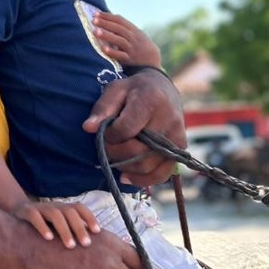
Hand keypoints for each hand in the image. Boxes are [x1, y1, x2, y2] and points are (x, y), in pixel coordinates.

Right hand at [9, 199, 98, 247]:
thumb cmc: (43, 225)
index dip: (90, 217)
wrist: (16, 212)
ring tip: (70, 245)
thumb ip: (72, 231)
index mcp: (63, 208)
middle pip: (70, 212)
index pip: (80, 208)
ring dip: (64, 229)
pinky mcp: (26, 212)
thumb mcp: (58, 225)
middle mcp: (53, 206)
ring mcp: (39, 208)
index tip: (97, 232)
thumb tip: (95, 246)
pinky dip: (42, 226)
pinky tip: (48, 238)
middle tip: (86, 244)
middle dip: (79, 227)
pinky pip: (35, 216)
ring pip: (55, 214)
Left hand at [83, 68, 184, 186]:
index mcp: (151, 101)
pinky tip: (126, 176)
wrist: (162, 89)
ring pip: (148, 166)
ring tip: (115, 158)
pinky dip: (142, 180)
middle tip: (106, 148)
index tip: (105, 131)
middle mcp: (169, 121)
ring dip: (126, 167)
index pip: (126, 129)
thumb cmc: (135, 89)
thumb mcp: (116, 89)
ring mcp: (177, 137)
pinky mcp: (180, 150)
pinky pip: (162, 174)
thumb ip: (102, 108)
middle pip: (138, 151)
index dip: (110, 135)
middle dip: (115, 154)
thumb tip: (88, 128)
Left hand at [92, 11, 161, 66]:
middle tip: (94, 20)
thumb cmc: (140, 45)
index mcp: (133, 30)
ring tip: (95, 31)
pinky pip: (121, 56)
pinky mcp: (130, 60)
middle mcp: (132, 38)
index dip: (108, 16)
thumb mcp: (135, 34)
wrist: (152, 61)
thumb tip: (106, 18)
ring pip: (119, 40)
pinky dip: (113, 52)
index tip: (96, 13)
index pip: (120, 20)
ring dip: (107, 36)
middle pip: (118, 29)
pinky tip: (104, 49)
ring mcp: (131, 48)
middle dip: (106, 23)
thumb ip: (123, 27)